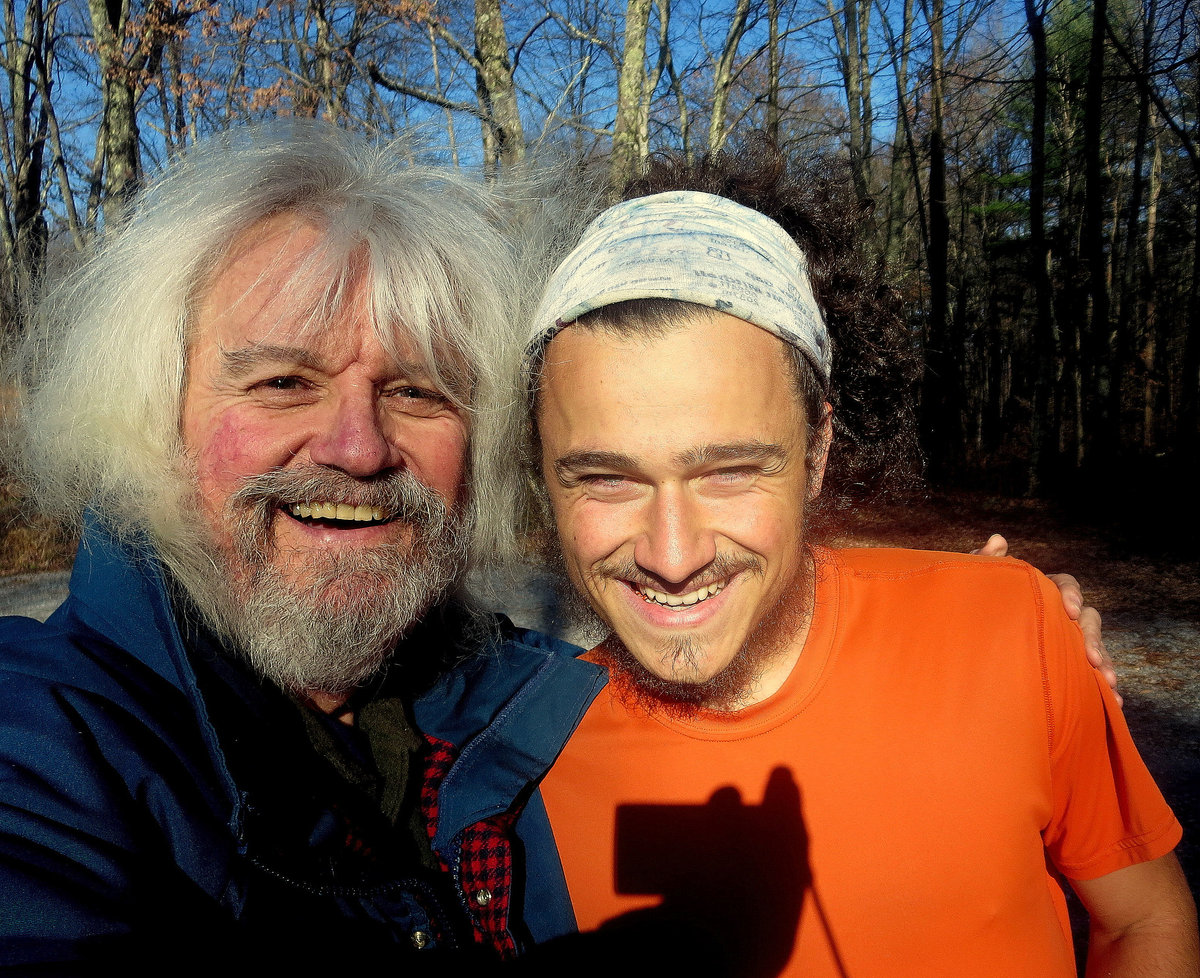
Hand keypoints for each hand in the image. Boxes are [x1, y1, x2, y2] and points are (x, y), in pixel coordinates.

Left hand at [970, 535, 1120, 705]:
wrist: (957, 643)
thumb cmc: (966, 607)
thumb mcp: (970, 584)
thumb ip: (982, 563)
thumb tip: (998, 540)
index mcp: (1040, 590)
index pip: (1064, 585)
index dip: (1071, 594)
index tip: (1070, 609)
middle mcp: (1058, 616)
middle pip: (1088, 619)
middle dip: (1092, 637)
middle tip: (1090, 656)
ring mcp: (1063, 642)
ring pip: (1093, 649)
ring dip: (1104, 664)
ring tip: (1108, 683)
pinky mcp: (1064, 667)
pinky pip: (1088, 676)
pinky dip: (1102, 687)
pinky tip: (1114, 701)